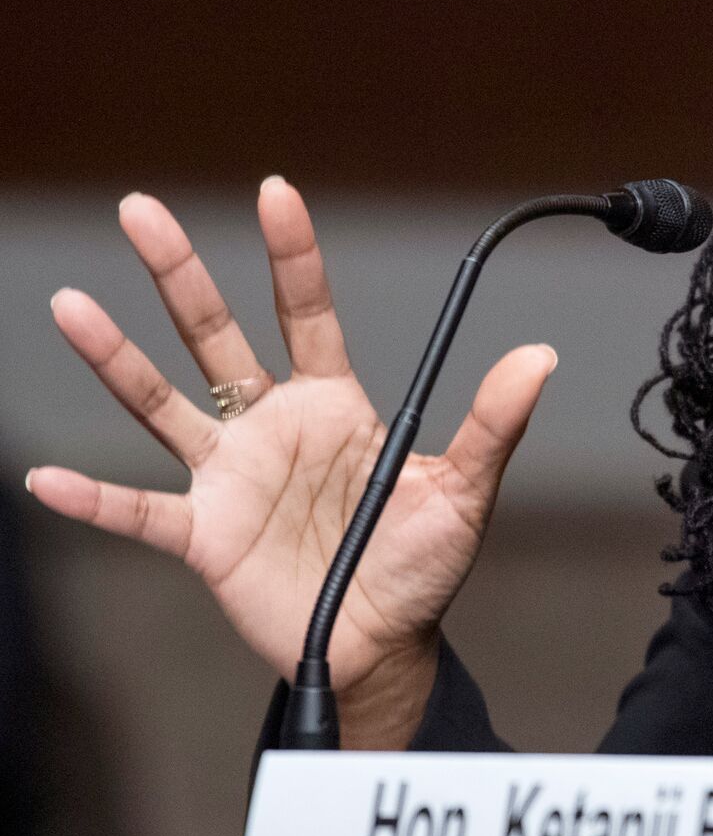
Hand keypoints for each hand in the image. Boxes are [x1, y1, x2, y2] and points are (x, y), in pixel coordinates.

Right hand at [25, 178, 556, 739]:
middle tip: (143, 210)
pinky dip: (94, 500)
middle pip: (217, 335)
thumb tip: (540, 357)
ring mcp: (231, 476)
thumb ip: (493, 423)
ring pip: (163, 403)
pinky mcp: (205, 535)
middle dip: (180, 274)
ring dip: (118, 358)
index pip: (307, 312)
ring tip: (71, 307)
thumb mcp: (466, 491)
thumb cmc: (420, 563)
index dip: (293, 253)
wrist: (382, 644)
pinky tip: (47, 479)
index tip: (275, 191)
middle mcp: (273, 427)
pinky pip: (139, 513)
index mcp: (334, 405)